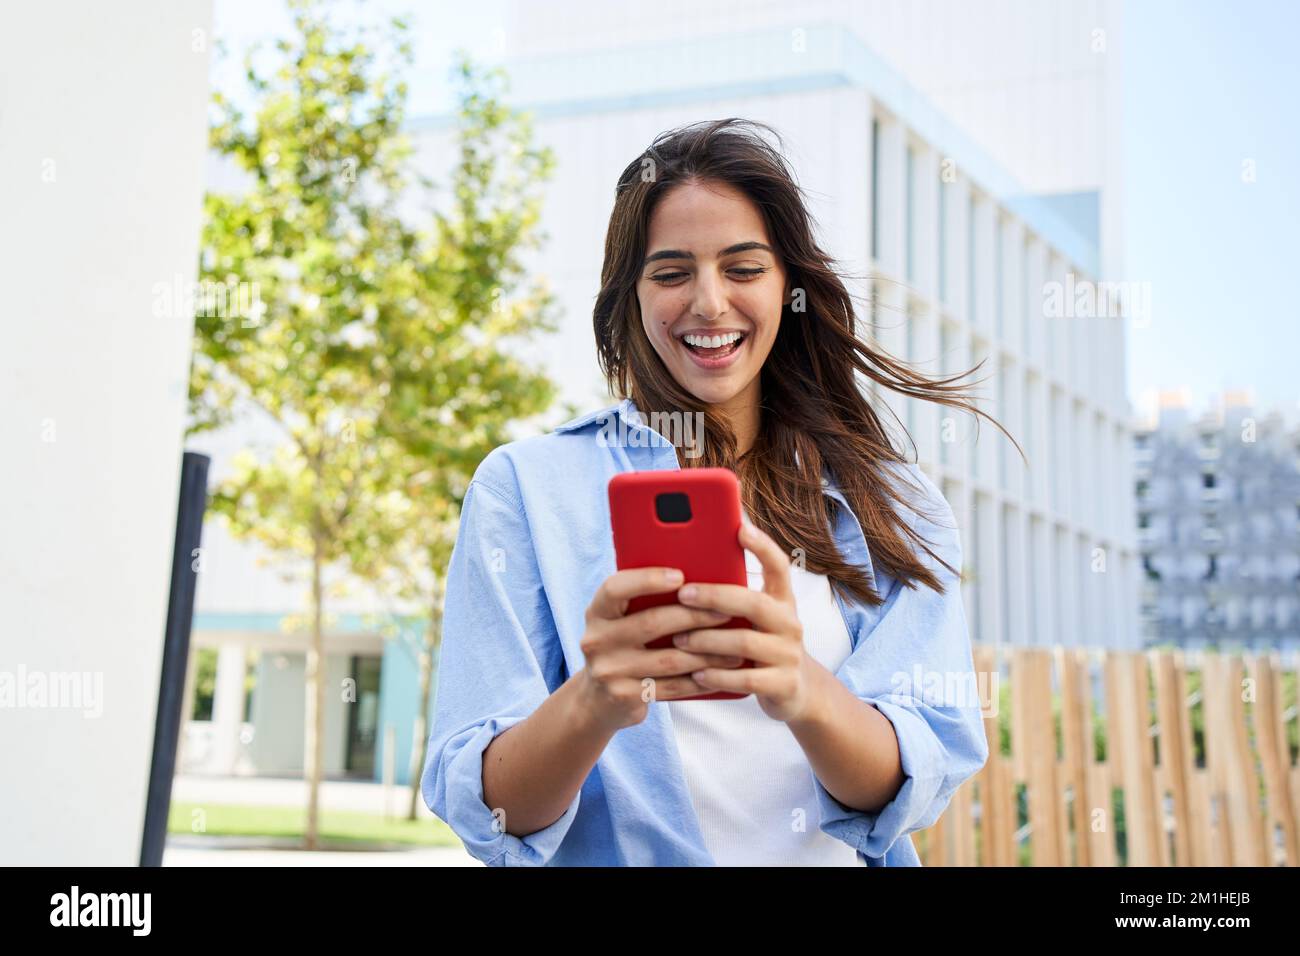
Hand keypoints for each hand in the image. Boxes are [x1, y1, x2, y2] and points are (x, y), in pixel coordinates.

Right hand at [577, 566, 748, 730]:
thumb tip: (699, 575)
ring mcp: (609, 671)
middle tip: (727, 611)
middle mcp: (597, 640)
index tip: (680, 576)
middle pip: (652, 622)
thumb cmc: (623, 647)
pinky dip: (700, 680)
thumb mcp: (619, 621)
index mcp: (597, 612)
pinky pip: (671, 687)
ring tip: (736, 648)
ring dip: (707, 653)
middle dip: (695, 616)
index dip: (647, 579)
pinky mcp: (625, 696)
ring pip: (669, 659)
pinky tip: (721, 674)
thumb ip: (643, 601)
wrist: (597, 700)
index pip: (615, 588)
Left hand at [669, 518, 817, 722]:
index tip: (741, 528)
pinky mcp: (784, 684)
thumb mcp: (756, 617)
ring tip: (678, 640)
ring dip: (707, 640)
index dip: (762, 545)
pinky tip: (696, 674)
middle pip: (753, 603)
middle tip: (683, 594)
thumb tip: (689, 564)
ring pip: (744, 642)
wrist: (795, 690)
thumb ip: (734, 596)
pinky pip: (747, 679)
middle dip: (714, 597)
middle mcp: (790, 622)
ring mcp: (789, 654)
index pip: (778, 564)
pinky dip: (718, 675)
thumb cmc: (761, 643)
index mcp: (782, 599)